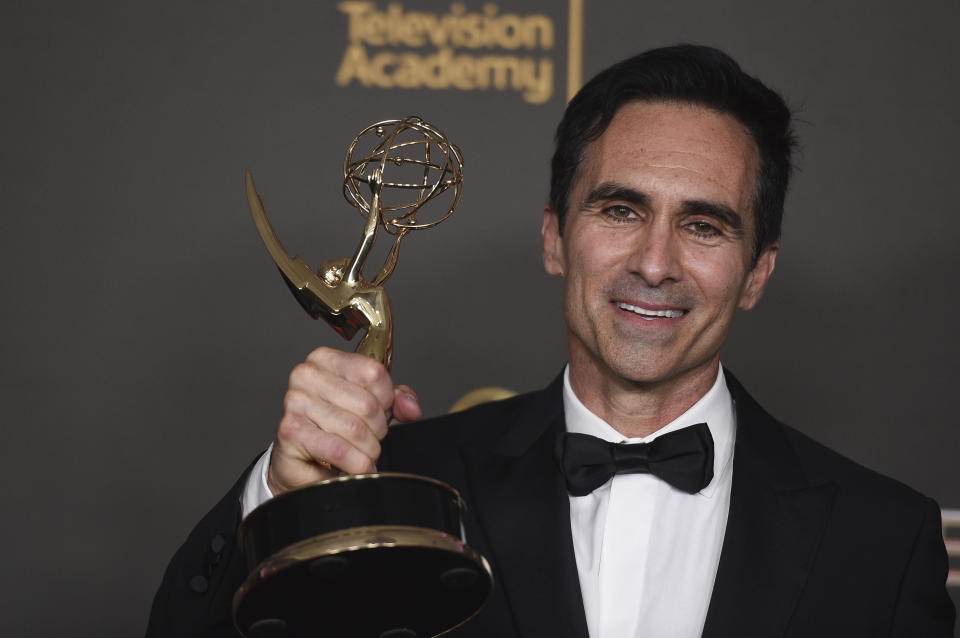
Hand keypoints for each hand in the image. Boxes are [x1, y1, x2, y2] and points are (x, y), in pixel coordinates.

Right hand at [266, 346, 421, 494]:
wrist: (301, 463)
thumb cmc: (333, 429)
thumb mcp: (371, 405)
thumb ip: (396, 400)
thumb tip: (411, 407)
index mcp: (325, 359)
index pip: (374, 372)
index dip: (387, 399)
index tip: (380, 411)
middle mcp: (307, 375)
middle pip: (367, 404)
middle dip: (378, 429)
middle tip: (368, 437)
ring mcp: (296, 402)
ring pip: (356, 430)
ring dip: (367, 450)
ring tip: (359, 452)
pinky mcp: (291, 431)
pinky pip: (340, 450)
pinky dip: (356, 464)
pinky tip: (354, 465)